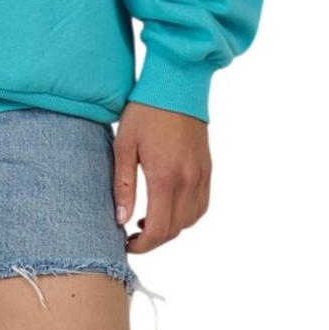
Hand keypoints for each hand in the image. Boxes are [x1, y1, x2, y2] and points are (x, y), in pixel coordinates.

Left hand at [113, 101, 210, 253]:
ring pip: (191, 221)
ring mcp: (202, 175)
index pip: (159, 229)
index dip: (142, 245)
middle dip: (153, 239)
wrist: (177, 84)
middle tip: (132, 234)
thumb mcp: (124, 145)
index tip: (126, 243)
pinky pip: (201, 205)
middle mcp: (188, 180)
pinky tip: (169, 205)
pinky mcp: (208, 168)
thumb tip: (120, 220)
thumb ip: (123, 185)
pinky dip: (186, 215)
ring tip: (148, 219)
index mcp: (165, 177)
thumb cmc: (145, 111)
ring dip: (170, 228)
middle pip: (175, 230)